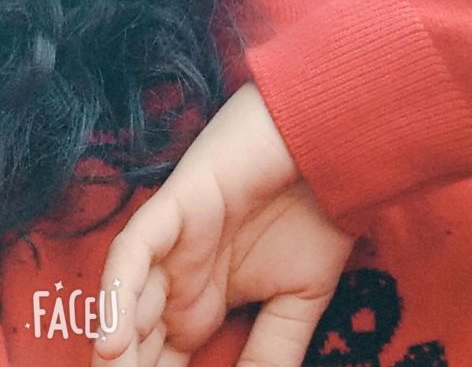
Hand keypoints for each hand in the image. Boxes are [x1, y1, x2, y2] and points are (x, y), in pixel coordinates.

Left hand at [91, 82, 354, 366]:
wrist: (332, 149)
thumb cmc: (318, 214)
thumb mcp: (299, 299)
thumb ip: (272, 351)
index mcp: (202, 304)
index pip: (163, 362)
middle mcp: (178, 280)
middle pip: (138, 343)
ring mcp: (172, 245)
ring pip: (127, 304)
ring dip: (118, 353)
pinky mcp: (173, 208)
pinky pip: (132, 251)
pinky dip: (119, 293)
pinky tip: (114, 342)